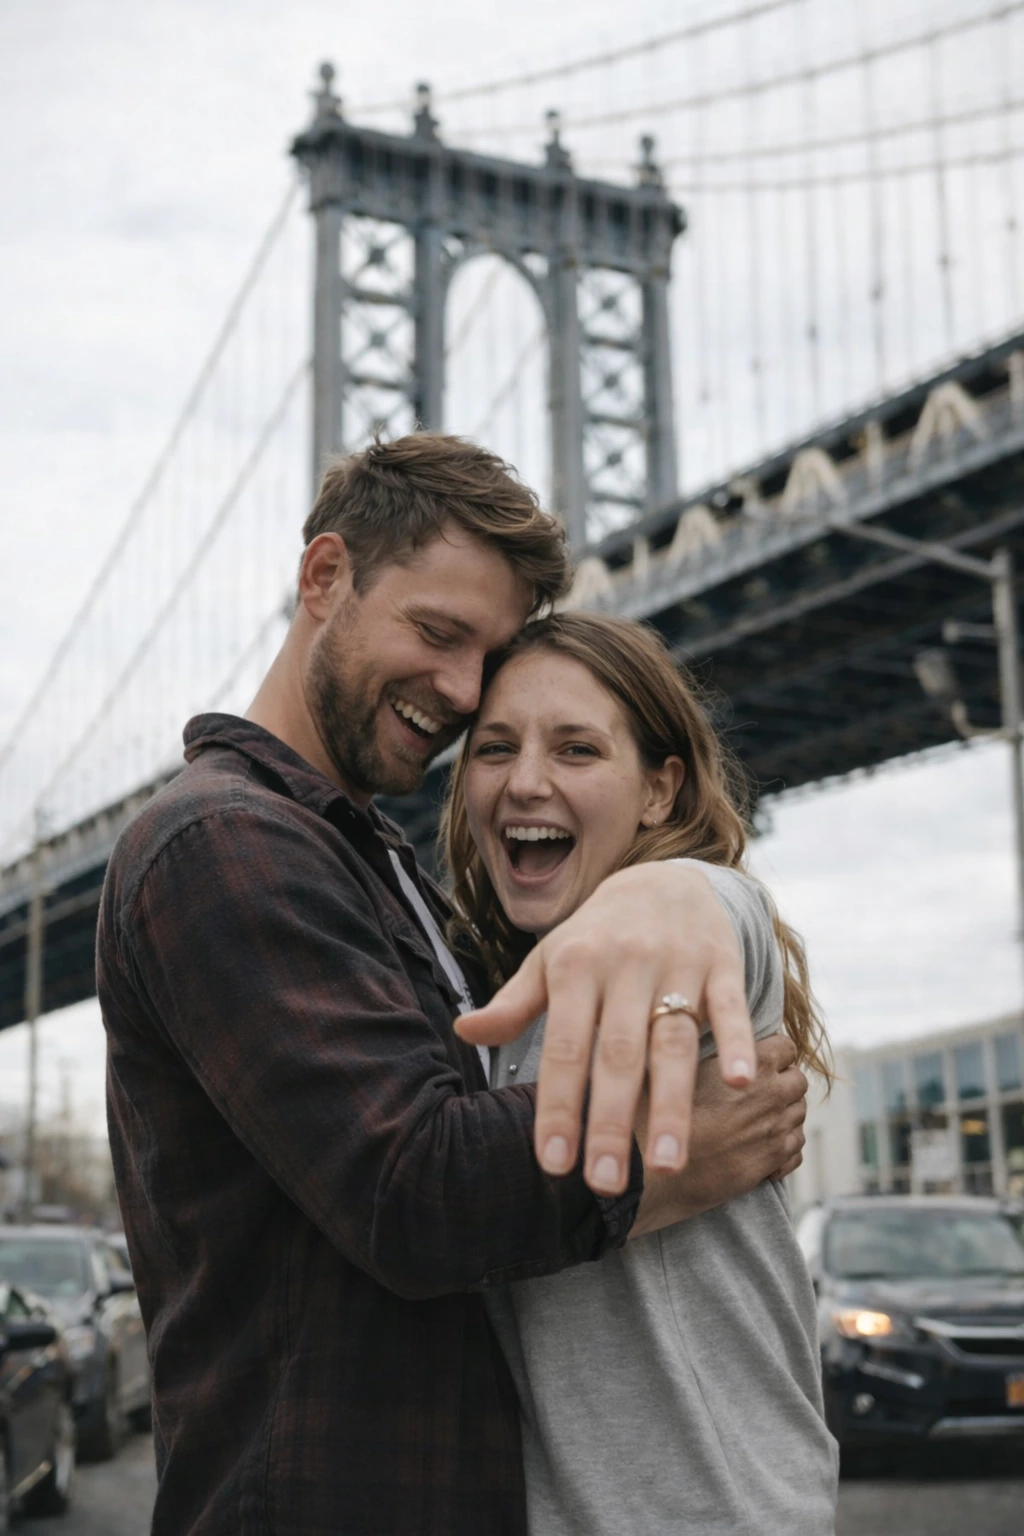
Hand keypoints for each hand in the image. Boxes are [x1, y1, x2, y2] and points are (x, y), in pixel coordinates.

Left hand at [455, 863, 755, 1195]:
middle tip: (606, 1185)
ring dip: (674, 1105)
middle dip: (612, 1122)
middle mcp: (625, 965)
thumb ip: (514, 1004)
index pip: (564, 1048)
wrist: (662, 879)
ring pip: (673, 1041)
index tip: (553, 1165)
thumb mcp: (550, 961)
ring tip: (669, 1166)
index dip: (559, 1107)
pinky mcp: (722, 963)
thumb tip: (463, 1032)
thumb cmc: (597, 936)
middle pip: (618, 1054)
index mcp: (575, 966)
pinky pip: (731, 1007)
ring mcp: (677, 964)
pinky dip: (738, 1043)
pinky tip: (741, 1083)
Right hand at [629, 1035, 807, 1239]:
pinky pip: (795, 1150)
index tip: (758, 1059)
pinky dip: (783, 1146)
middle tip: (757, 1090)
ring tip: (755, 1119)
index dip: (773, 1052)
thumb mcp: (678, 1063)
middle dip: (782, 1083)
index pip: (787, 1047)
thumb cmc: (656, 1111)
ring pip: (799, 1115)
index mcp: (754, 1063)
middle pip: (798, 1081)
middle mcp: (772, 1095)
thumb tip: (708, 1038)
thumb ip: (708, 1051)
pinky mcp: (770, 1163)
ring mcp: (774, 1131)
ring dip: (783, 1114)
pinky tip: (760, 1147)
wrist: (651, 1167)